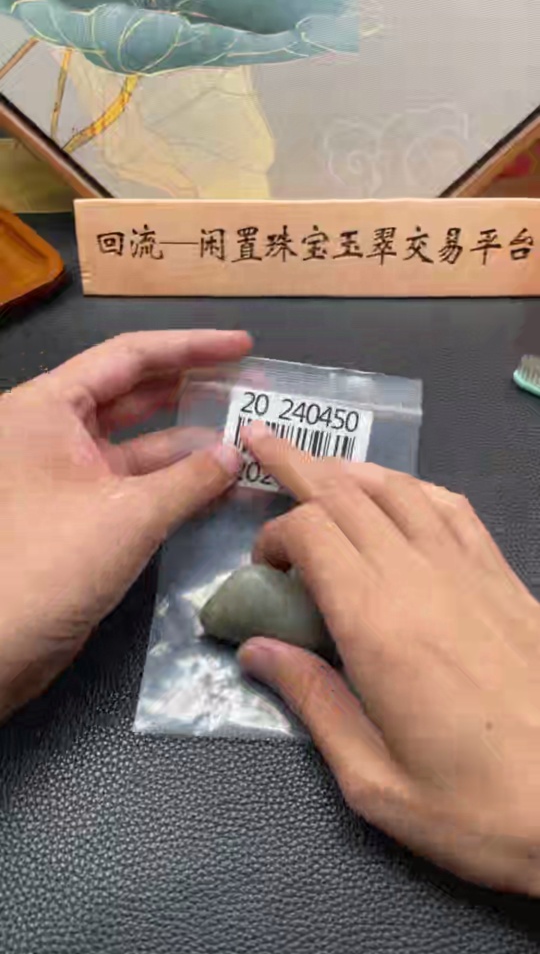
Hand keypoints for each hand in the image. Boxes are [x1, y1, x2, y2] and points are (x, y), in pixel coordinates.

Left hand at [0, 330, 249, 718]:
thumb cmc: (50, 565)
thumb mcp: (129, 515)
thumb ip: (190, 479)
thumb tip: (236, 452)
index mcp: (47, 408)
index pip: (127, 356)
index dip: (190, 346)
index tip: (242, 345)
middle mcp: (53, 431)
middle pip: (133, 394)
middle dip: (192, 391)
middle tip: (250, 386)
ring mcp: (65, 474)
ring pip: (138, 445)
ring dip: (190, 445)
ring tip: (248, 439)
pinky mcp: (78, 514)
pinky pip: (134, 484)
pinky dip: (175, 483)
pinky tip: (221, 484)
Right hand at [239, 424, 539, 894]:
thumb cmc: (475, 808)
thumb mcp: (374, 780)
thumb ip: (312, 701)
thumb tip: (254, 649)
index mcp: (377, 624)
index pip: (312, 533)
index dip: (274, 534)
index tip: (263, 570)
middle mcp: (420, 577)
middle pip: (347, 494)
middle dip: (296, 464)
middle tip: (259, 439)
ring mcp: (469, 570)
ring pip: (399, 489)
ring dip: (351, 469)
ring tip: (320, 465)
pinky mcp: (505, 578)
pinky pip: (452, 508)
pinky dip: (413, 488)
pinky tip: (398, 496)